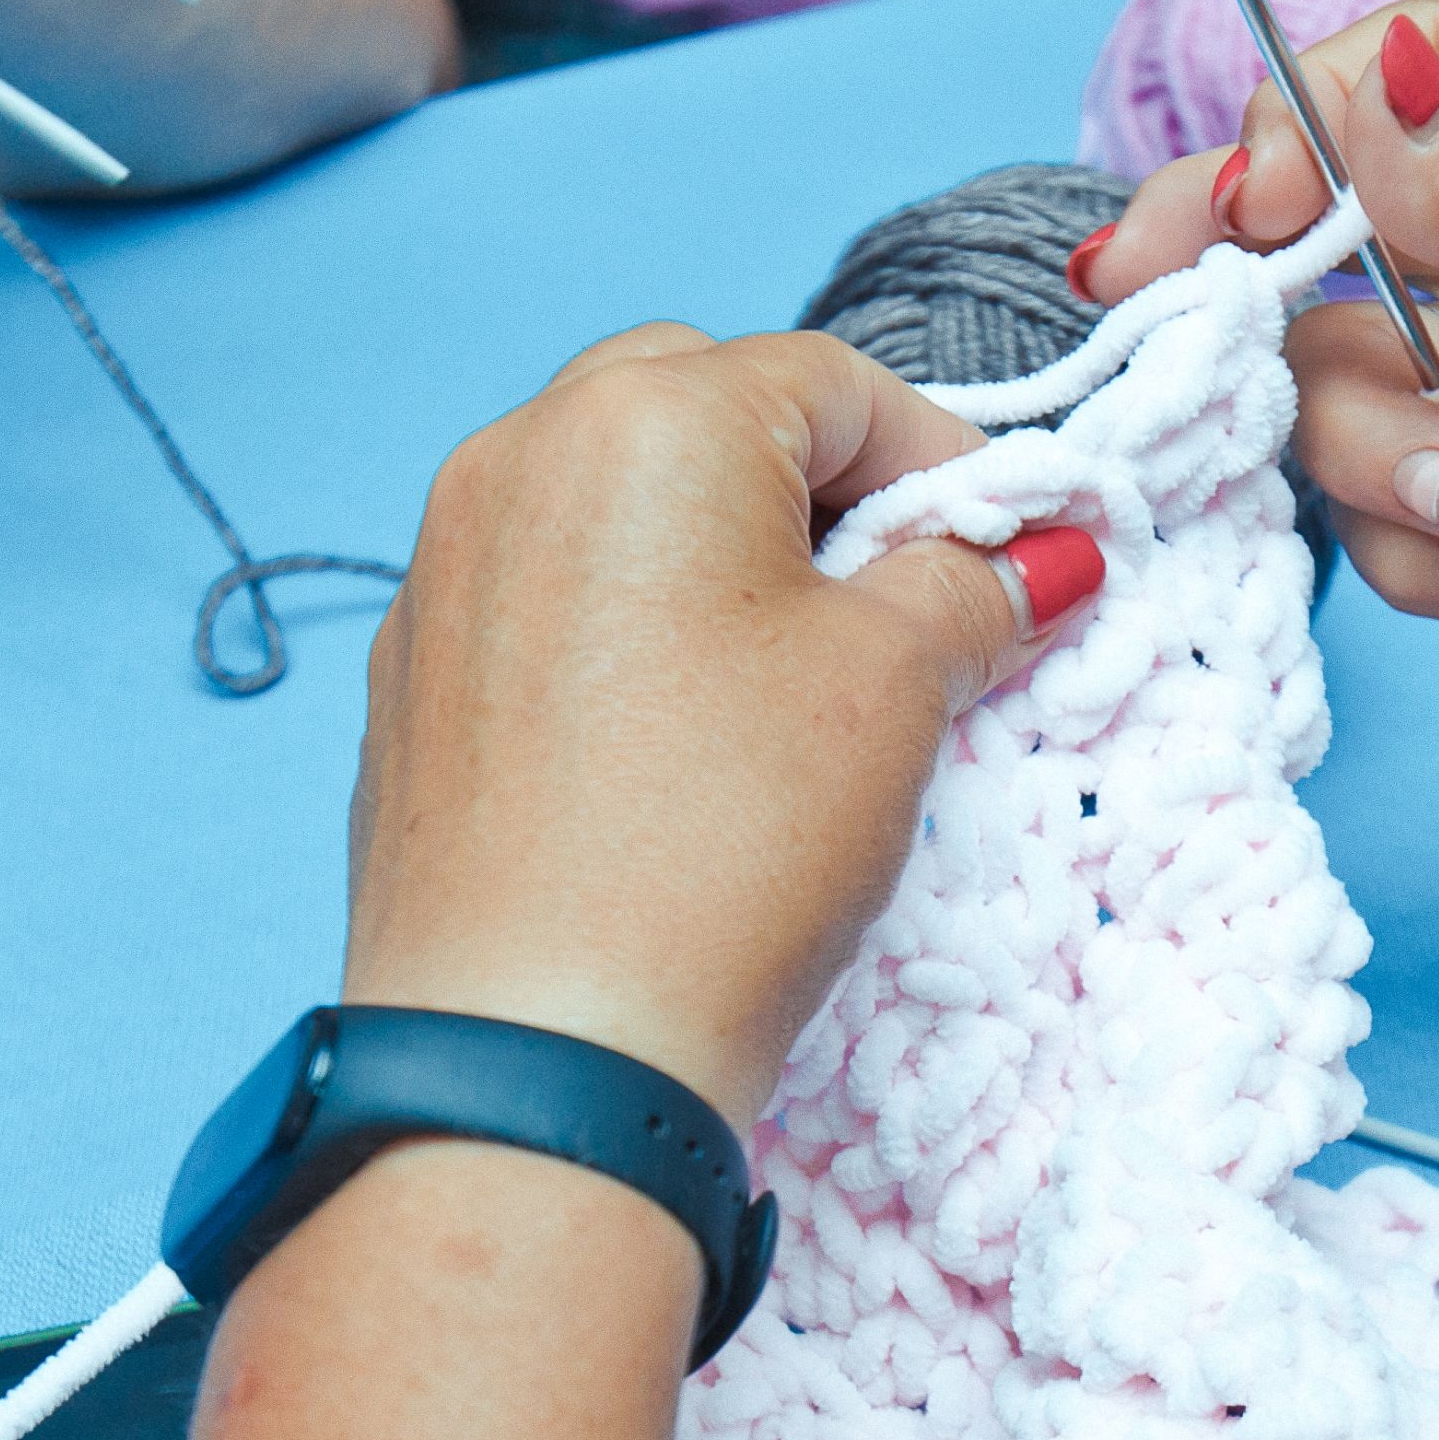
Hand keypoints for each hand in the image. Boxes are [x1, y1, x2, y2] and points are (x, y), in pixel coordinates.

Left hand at [343, 327, 1099, 1120]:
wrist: (535, 1054)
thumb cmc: (722, 847)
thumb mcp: (894, 690)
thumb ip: (967, 585)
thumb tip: (1030, 556)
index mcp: (644, 418)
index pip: (834, 385)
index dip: (941, 464)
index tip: (1004, 557)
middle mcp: (514, 459)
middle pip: (706, 415)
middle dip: (815, 492)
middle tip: (897, 610)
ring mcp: (440, 572)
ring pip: (613, 507)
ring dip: (714, 560)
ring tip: (792, 690)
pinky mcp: (408, 684)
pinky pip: (543, 606)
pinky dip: (625, 637)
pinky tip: (678, 752)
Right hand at [1075, 3, 1438, 919]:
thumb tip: (1364, 85)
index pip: (1413, 75)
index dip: (1304, 122)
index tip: (1248, 207)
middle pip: (1328, 235)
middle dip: (1249, 287)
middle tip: (1154, 317)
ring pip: (1339, 396)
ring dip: (1387, 462)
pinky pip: (1383, 525)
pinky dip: (1436, 561)